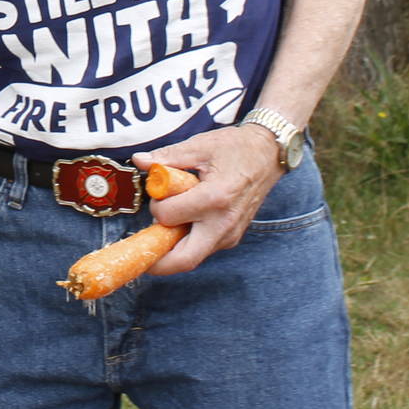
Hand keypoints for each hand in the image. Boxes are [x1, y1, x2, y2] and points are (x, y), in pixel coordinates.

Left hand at [132, 124, 284, 274]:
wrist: (269, 155)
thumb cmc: (235, 148)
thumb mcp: (199, 146)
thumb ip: (167, 157)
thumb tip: (140, 160)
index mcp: (215, 198)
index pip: (169, 216)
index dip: (155, 205)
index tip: (157, 192)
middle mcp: (224, 224)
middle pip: (184, 259)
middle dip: (158, 261)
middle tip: (139, 251)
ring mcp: (230, 234)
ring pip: (192, 256)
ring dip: (171, 247)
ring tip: (163, 223)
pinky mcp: (232, 237)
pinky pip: (202, 247)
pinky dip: (185, 240)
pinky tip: (181, 220)